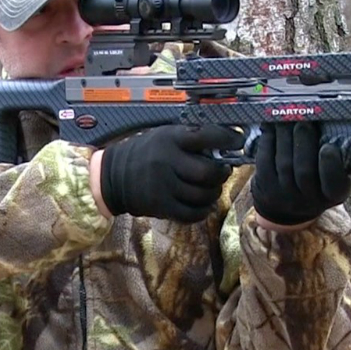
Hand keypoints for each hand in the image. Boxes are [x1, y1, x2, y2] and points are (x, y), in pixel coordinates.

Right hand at [95, 124, 244, 222]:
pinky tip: (203, 205)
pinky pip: (192, 213)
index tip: (238, 142)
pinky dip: (203, 211)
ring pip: (204, 194)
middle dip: (222, 172)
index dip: (228, 139)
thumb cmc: (145, 153)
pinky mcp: (161, 206)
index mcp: (170, 139)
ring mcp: (164, 186)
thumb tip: (225, 145)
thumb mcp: (164, 136)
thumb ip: (190, 140)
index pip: (207, 136)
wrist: (112, 177)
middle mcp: (168, 161)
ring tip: (212, 188)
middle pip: (209, 171)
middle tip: (223, 171)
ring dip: (214, 192)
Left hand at [251, 122, 350, 228]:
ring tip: (286, 118)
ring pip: (284, 162)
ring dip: (285, 135)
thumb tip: (323, 121)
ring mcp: (284, 196)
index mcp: (332, 194)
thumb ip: (333, 154)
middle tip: (304, 121)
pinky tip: (271, 127)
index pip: (334, 183)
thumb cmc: (314, 180)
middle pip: (304, 171)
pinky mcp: (264, 187)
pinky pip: (265, 160)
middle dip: (303, 140)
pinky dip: (268, 140)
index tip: (329, 146)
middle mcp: (308, 201)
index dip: (331, 164)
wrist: (284, 209)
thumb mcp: (330, 175)